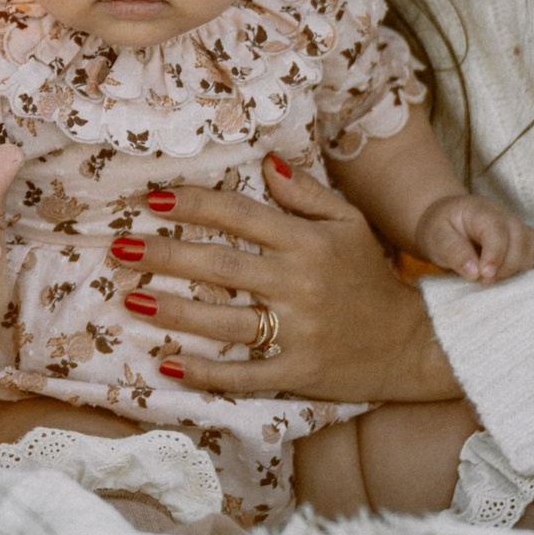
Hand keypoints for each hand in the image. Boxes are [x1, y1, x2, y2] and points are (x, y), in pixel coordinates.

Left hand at [110, 163, 460, 404]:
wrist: (414, 342)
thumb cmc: (372, 277)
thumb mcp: (350, 224)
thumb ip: (306, 193)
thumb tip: (266, 160)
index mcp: (307, 242)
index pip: (240, 215)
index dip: (194, 204)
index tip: (151, 198)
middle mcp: (300, 283)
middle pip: (221, 265)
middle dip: (165, 254)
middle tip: (119, 247)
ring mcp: (299, 331)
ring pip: (225, 320)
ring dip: (173, 309)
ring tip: (128, 298)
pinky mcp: (299, 373)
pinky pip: (245, 374)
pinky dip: (205, 373)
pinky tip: (166, 363)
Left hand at [412, 193, 533, 283]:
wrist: (448, 220)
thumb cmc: (441, 229)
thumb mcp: (436, 237)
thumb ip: (453, 252)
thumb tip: (474, 272)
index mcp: (482, 212)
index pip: (497, 232)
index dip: (495, 256)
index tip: (484, 277)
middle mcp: (506, 217)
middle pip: (521, 242)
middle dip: (506, 268)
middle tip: (484, 282)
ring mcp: (520, 228)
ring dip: (520, 270)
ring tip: (497, 279)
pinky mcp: (527, 240)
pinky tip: (517, 276)